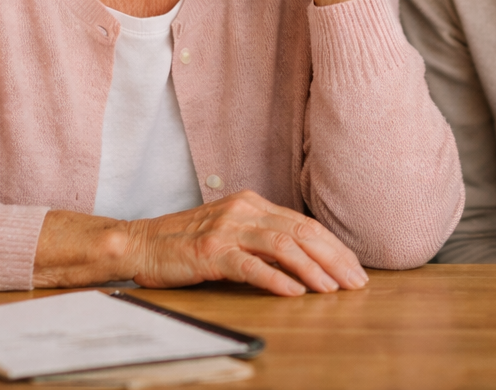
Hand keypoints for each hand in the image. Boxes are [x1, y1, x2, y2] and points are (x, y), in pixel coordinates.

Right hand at [126, 190, 367, 296]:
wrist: (139, 243)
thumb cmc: (186, 242)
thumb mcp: (231, 231)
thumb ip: (263, 237)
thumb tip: (306, 258)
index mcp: (253, 203)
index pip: (304, 223)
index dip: (333, 246)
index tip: (354, 267)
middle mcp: (244, 210)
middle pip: (301, 231)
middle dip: (333, 258)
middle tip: (356, 281)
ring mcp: (227, 229)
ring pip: (282, 245)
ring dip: (312, 269)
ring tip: (332, 289)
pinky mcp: (210, 251)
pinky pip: (250, 265)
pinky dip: (275, 278)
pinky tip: (294, 292)